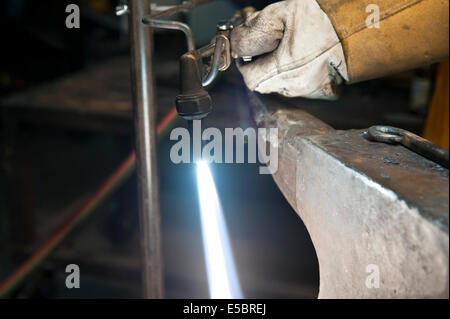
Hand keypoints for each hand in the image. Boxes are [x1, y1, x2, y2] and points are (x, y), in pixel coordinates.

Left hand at [231, 0, 347, 98]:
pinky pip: (303, 86)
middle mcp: (298, 86)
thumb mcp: (283, 13)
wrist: (369, 21)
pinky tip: (307, 55)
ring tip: (292, 46)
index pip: (250, 80)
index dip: (245, 64)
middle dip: (262, 65)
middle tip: (270, 45)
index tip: (248, 52)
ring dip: (279, 69)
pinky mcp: (327, 90)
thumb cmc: (329, 16)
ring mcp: (313, 90)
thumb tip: (238, 42)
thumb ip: (254, 30)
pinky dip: (299, 73)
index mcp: (285, 69)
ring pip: (283, 85)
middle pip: (266, 84)